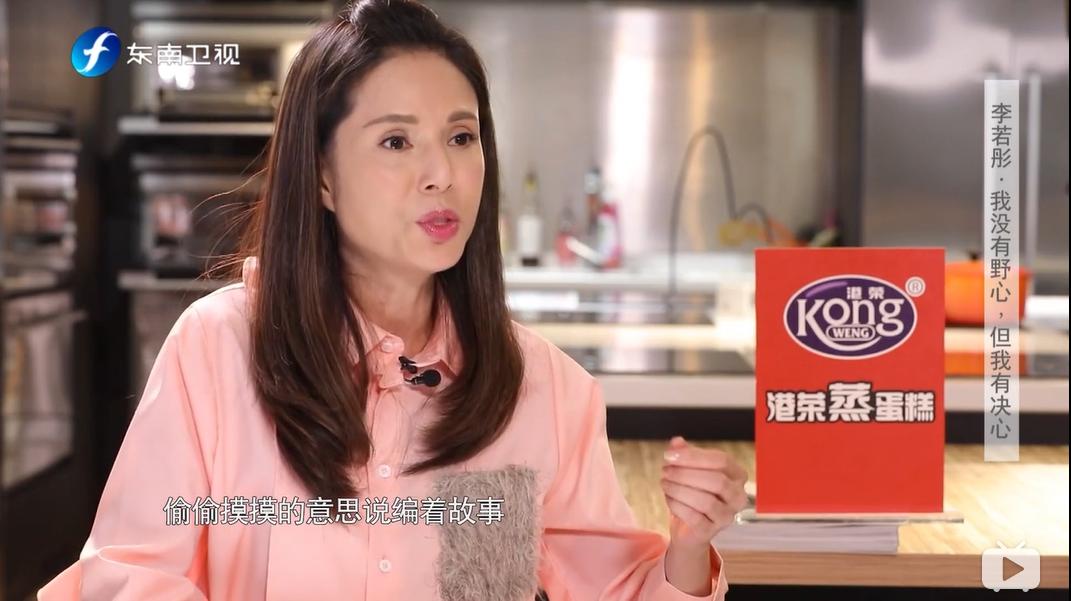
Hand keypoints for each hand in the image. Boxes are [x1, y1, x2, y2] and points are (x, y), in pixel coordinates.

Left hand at [660, 436, 747, 551]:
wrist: (687, 527)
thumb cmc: (692, 492)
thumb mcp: (688, 469)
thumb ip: (684, 453)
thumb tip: (676, 442)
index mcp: (737, 475)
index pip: (722, 460)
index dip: (693, 456)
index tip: (669, 455)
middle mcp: (738, 496)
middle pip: (716, 480)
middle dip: (686, 474)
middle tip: (664, 471)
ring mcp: (727, 516)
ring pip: (705, 501)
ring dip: (679, 489)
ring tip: (664, 483)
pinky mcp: (711, 531)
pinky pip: (694, 517)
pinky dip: (677, 506)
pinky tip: (668, 498)